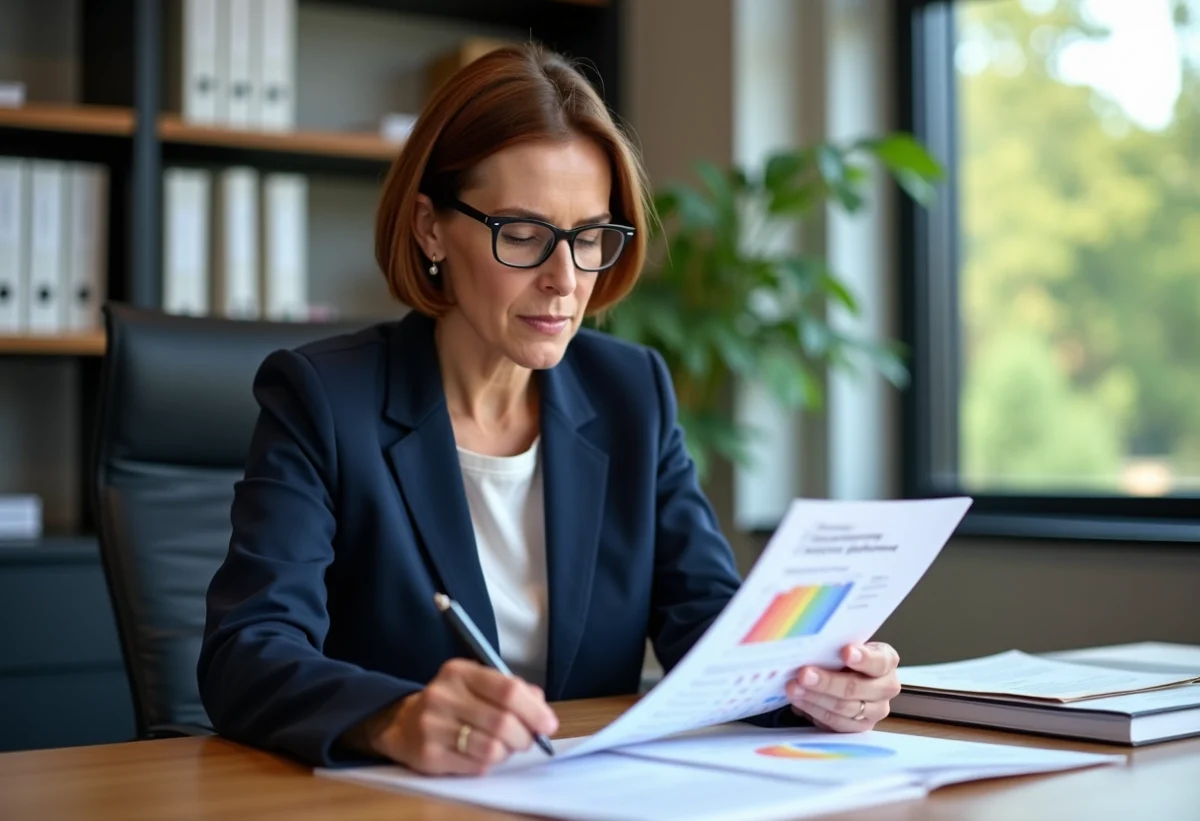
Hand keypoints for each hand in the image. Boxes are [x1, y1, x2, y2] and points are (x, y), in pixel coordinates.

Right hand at [352, 658, 558, 774]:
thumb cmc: (454, 703)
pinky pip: (475, 766)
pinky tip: (481, 755)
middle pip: (502, 722)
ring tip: (503, 747)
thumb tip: (541, 709)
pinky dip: (488, 763)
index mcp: (459, 672)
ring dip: (506, 752)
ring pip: (491, 748)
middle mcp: (443, 695)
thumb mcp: (477, 684)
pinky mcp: (429, 755)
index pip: (507, 690)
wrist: (403, 723)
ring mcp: (433, 726)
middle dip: (524, 736)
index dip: (534, 710)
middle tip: (527, 741)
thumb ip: (512, 691)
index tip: (548, 724)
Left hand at [786, 642, 900, 731]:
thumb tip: (809, 649)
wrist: (845, 675)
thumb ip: (834, 647)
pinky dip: (815, 712)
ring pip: (845, 708)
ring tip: (794, 689)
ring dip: (815, 698)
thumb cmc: (842, 657)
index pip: (878, 660)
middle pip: (856, 687)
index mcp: (886, 660)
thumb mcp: (843, 645)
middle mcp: (886, 687)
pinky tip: (799, 703)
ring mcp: (876, 710)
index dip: (862, 657)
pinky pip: (837, 724)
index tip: (845, 652)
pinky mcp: (861, 727)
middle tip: (803, 674)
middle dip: (827, 681)